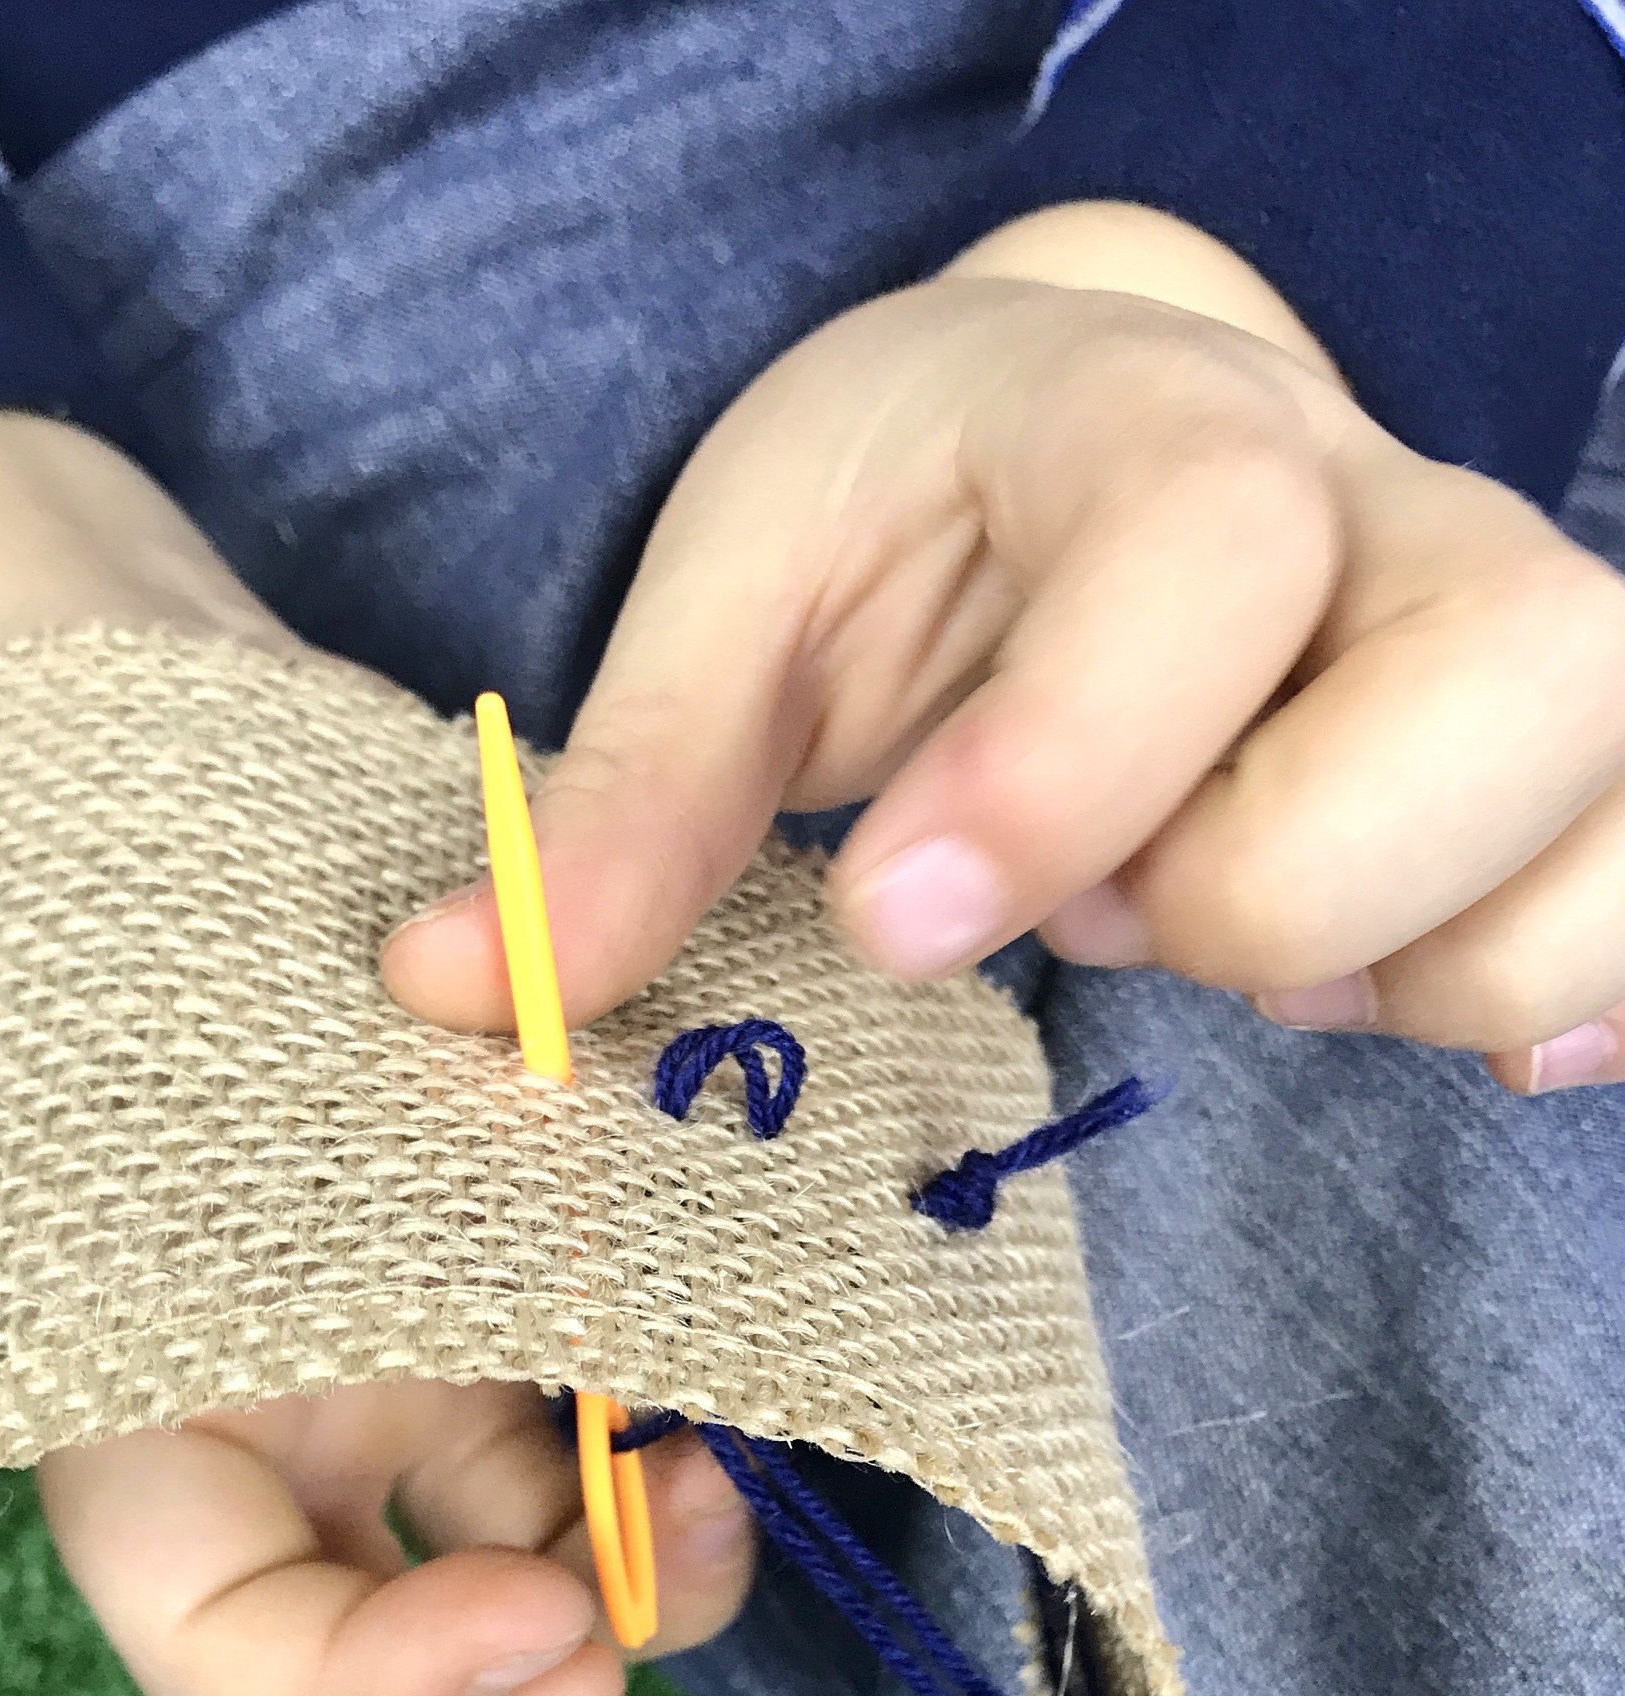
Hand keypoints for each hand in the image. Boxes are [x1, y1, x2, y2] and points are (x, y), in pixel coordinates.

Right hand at [0, 411, 755, 1695]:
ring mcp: (384, 1334)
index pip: (226, 1639)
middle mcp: (266, 1392)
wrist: (135, 739)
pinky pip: (578, 1396)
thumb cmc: (123, 868)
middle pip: (374, 1647)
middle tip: (617, 1652)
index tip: (549, 1626)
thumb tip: (493, 1120)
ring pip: (503, 1542)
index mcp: (139, 1377)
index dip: (378, 1690)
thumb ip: (342, 1134)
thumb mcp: (188, 1000)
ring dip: (621, 1568)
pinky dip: (654, 1424)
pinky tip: (731, 1385)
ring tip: (719, 1503)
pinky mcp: (487, 1257)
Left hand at [383, 208, 1624, 1094]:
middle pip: (1484, 701)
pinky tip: (1354, 966)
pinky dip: (1510, 1001)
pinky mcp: (1581, 778)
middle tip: (1106, 892)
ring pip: (1588, 856)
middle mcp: (1393, 518)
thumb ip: (629, 792)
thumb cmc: (911, 512)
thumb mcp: (740, 607)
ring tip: (1217, 909)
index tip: (895, 909)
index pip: (1202, 555)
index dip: (1060, 769)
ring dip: (1374, 957)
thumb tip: (453, 991)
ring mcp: (1525, 650)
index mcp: (1158, 425)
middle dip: (1249, 878)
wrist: (1090, 444)